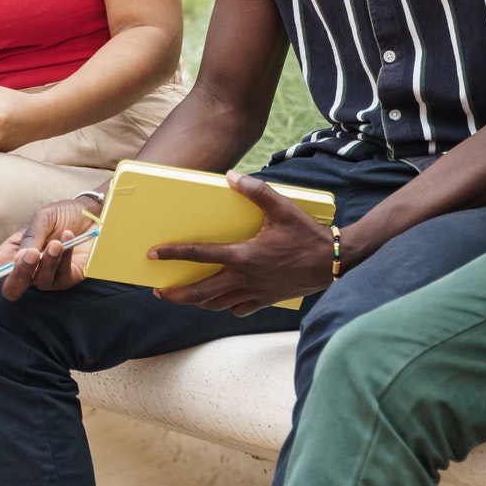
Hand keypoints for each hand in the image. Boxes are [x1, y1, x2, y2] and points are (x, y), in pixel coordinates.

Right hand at [0, 197, 99, 303]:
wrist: (96, 213)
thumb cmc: (64, 214)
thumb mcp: (42, 218)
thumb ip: (30, 238)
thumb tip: (17, 260)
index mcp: (13, 252)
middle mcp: (28, 269)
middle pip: (12, 287)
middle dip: (19, 274)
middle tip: (31, 255)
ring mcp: (47, 276)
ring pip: (37, 282)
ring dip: (47, 261)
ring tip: (58, 240)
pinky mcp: (68, 279)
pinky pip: (60, 277)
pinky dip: (63, 258)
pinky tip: (69, 240)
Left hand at [149, 173, 334, 316]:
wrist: (332, 264)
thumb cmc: (307, 235)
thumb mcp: (283, 207)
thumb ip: (256, 191)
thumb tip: (231, 176)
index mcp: (243, 255)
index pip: (200, 255)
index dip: (174, 253)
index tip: (154, 253)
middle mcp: (243, 278)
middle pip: (199, 292)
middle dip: (175, 294)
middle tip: (159, 290)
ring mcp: (253, 293)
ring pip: (215, 304)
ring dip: (196, 302)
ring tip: (184, 297)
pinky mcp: (265, 300)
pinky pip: (237, 310)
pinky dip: (225, 307)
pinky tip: (223, 301)